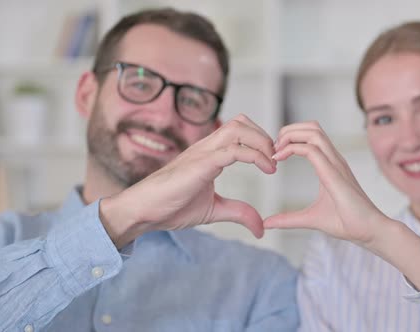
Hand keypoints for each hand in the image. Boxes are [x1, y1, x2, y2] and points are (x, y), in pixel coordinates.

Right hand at [100, 114, 276, 247]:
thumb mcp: (214, 210)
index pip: (239, 130)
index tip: (273, 161)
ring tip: (272, 162)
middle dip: (264, 137)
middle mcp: (206, 147)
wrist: (143, 211)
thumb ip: (239, 213)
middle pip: (241, 123)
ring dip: (261, 141)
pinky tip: (267, 169)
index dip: (260, 140)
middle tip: (276, 159)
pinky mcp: (200, 164)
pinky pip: (233, 150)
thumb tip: (261, 228)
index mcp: (209, 154)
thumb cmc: (170, 206)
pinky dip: (255, 156)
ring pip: (238, 128)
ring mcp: (202, 153)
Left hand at [264, 121, 388, 246]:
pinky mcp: (335, 173)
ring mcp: (336, 164)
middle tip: (274, 148)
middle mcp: (334, 159)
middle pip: (312, 127)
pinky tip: (279, 159)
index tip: (275, 154)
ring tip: (276, 151)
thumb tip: (268, 223)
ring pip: (313, 132)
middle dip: (289, 130)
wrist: (370, 231)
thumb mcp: (310, 219)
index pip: (312, 135)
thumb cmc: (347, 223)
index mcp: (330, 164)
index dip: (291, 137)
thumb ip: (289, 219)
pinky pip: (312, 150)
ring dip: (290, 135)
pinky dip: (292, 148)